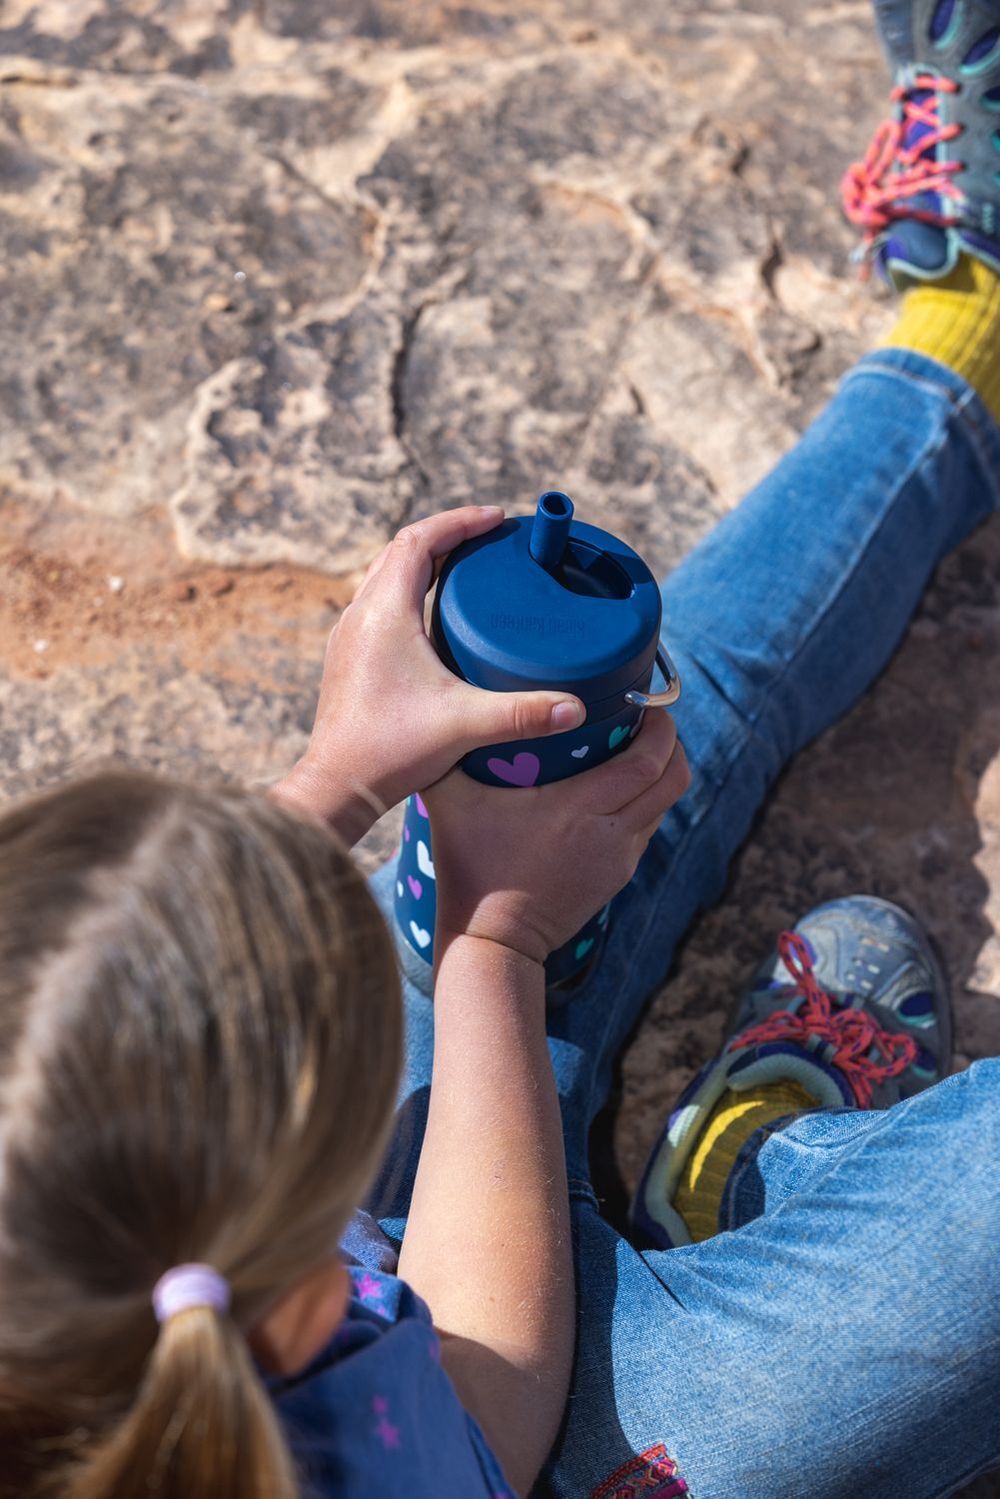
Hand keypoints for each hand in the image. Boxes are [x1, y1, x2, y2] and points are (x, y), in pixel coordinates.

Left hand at [273, 507, 584, 843]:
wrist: (336, 785)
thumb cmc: (389, 750)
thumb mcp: (465, 725)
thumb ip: (524, 714)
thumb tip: (576, 707)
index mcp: (384, 613)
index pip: (419, 541)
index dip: (459, 522)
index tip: (496, 518)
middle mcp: (361, 615)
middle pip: (401, 550)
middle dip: (446, 535)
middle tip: (489, 536)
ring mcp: (350, 636)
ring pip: (385, 575)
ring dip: (424, 561)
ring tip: (467, 564)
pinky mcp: (349, 657)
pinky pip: (379, 603)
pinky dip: (409, 589)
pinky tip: (434, 613)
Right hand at [425, 710, 689, 965]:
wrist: (493, 940)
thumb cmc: (470, 867)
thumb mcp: (449, 801)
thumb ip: (448, 748)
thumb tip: (442, 707)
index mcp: (579, 808)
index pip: (648, 762)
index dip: (660, 728)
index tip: (647, 702)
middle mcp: (611, 832)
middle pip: (673, 780)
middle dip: (671, 744)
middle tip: (650, 719)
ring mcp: (620, 858)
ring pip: (665, 805)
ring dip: (661, 773)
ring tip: (636, 748)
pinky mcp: (617, 877)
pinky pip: (647, 828)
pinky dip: (645, 802)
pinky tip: (618, 790)